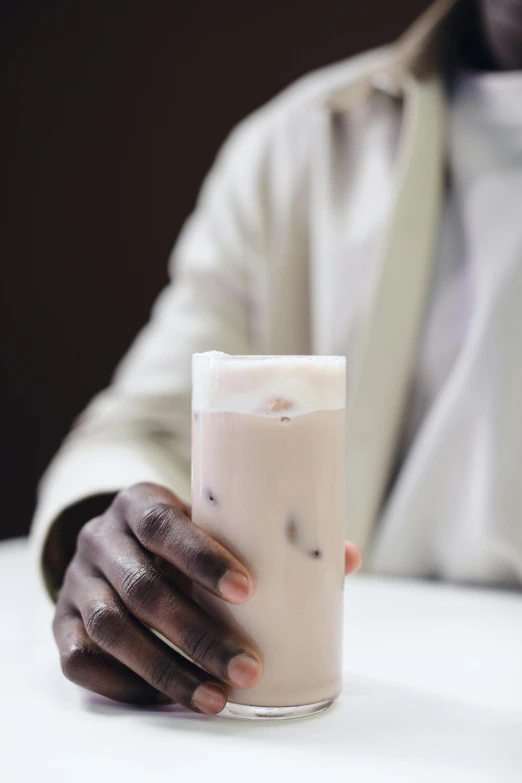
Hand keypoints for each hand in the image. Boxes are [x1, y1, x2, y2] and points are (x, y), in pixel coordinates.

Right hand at [53, 482, 360, 712]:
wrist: (111, 543)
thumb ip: (269, 537)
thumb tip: (345, 557)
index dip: (201, 557)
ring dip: (166, 670)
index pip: (162, 525)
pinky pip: (79, 660)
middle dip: (198, 634)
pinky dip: (123, 684)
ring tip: (216, 698)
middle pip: (141, 588)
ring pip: (111, 630)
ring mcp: (75, 582)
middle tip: (248, 667)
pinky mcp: (61, 622)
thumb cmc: (177, 536)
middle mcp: (100, 538)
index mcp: (138, 503)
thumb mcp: (209, 523)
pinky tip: (164, 698)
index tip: (249, 589)